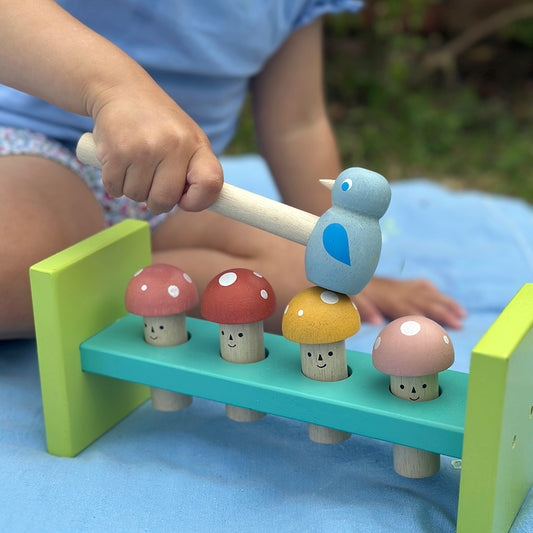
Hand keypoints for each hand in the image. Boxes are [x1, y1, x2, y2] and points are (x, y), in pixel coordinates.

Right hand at [89, 81, 222, 213]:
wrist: (120, 89)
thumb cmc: (159, 123)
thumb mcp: (188, 139)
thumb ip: (195, 171)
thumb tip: (191, 204)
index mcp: (196, 145)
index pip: (210, 184)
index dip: (199, 201)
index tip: (185, 199)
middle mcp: (173, 146)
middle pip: (165, 201)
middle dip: (156, 200)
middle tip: (152, 183)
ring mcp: (143, 150)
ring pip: (137, 196)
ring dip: (133, 188)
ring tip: (134, 163)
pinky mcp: (116, 152)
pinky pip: (114, 189)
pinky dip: (114, 183)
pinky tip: (119, 161)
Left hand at [352, 278, 466, 328]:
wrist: (346, 270)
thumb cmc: (348, 288)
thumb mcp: (351, 298)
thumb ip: (363, 309)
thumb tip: (377, 321)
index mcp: (386, 297)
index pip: (409, 311)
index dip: (424, 321)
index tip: (439, 332)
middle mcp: (397, 291)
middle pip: (425, 302)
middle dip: (443, 313)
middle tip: (460, 324)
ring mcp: (400, 286)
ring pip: (427, 293)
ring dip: (445, 302)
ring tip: (462, 313)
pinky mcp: (398, 283)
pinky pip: (418, 284)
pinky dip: (430, 289)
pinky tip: (438, 294)